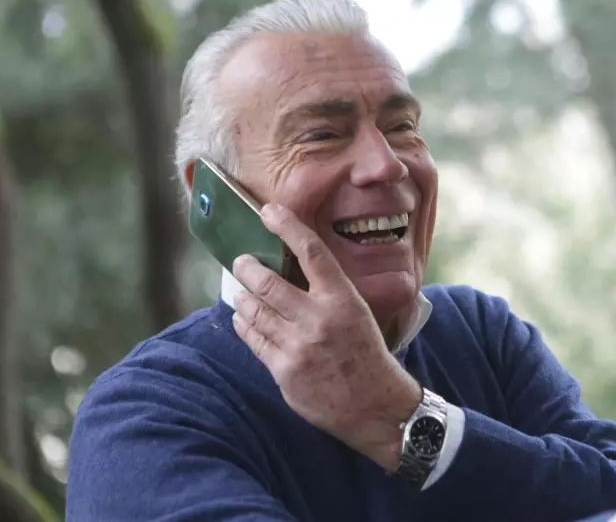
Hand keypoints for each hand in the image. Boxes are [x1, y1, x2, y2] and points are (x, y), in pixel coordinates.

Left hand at [231, 203, 420, 471]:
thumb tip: (293, 272)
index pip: (312, 252)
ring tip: (240, 290)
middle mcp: (319, 319)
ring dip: (242, 296)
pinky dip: (245, 325)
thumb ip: (328, 294)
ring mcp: (299, 346)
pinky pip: (254, 341)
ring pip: (255, 311)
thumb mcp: (358, 313)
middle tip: (242, 261)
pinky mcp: (284, 371)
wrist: (375, 405)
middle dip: (248, 267)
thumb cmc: (367, 354)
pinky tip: (243, 319)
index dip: (288, 227)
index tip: (269, 211)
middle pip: (269, 282)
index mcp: (343, 299)